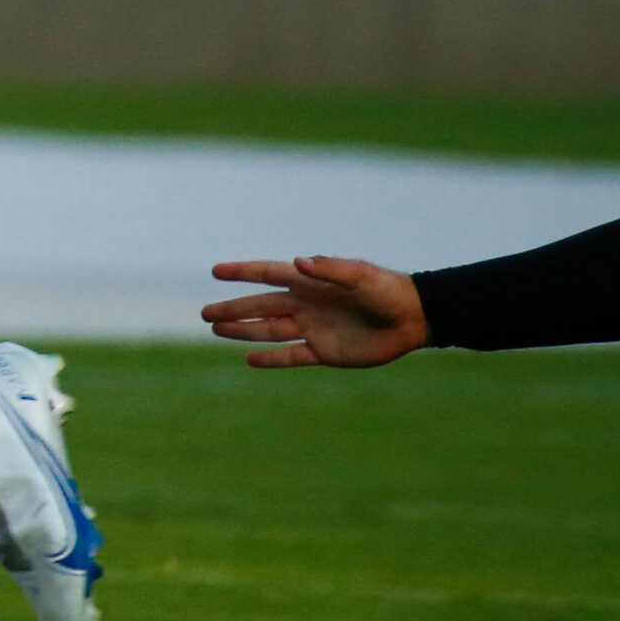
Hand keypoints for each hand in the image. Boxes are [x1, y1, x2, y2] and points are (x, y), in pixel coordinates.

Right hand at [202, 255, 429, 368]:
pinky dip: (271, 359)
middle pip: (261, 306)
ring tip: (216, 330)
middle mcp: (307, 304)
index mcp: (310, 282)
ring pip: (270, 330)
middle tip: (204, 314)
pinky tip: (250, 359)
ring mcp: (314, 328)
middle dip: (233, 309)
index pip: (268, 274)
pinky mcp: (325, 351)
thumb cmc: (388, 290)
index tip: (216, 271)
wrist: (415, 319)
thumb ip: (329, 269)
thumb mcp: (360, 275)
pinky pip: (292, 355)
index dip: (242, 272)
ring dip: (244, 331)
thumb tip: (298, 261)